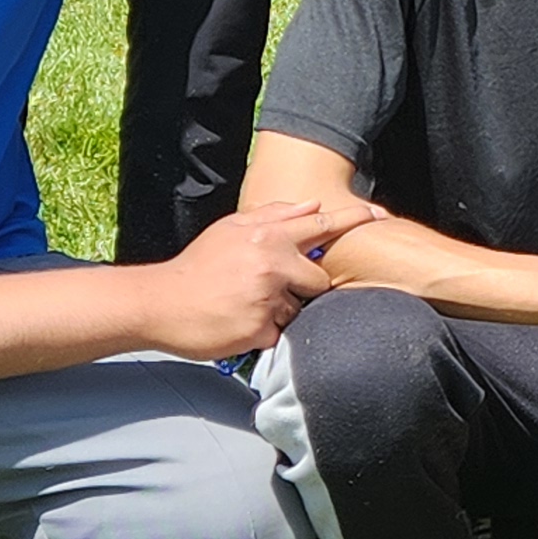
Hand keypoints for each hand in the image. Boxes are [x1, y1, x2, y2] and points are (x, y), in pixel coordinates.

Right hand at [144, 197, 378, 357]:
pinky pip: (279, 334)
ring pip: (298, 310)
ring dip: (279, 312)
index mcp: (268, 237)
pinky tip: (238, 323)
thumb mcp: (231, 229)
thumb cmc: (197, 267)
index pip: (321, 225)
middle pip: (319, 280)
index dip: (353, 220)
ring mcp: (268, 300)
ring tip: (243, 306)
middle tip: (264, 289)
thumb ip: (275, 215)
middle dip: (301, 288)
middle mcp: (273, 265)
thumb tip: (313, 204)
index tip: (379, 216)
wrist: (158, 303)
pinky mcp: (260, 331)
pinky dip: (264, 332)